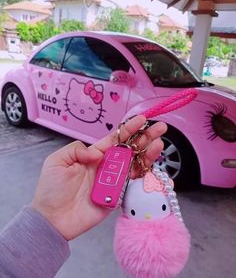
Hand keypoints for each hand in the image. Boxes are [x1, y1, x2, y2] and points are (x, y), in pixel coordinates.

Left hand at [31, 116, 166, 239]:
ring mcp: (114, 181)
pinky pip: (134, 184)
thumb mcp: (57, 161)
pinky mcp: (118, 195)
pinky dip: (146, 175)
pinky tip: (153, 165)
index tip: (141, 119)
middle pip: (130, 149)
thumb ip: (77, 149)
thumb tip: (97, 153)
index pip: (115, 139)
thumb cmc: (52, 189)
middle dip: (145, 137)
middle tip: (160, 128)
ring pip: (135, 164)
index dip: (129, 129)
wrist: (53, 219)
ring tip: (159, 144)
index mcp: (94, 155)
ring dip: (148, 154)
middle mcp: (107, 166)